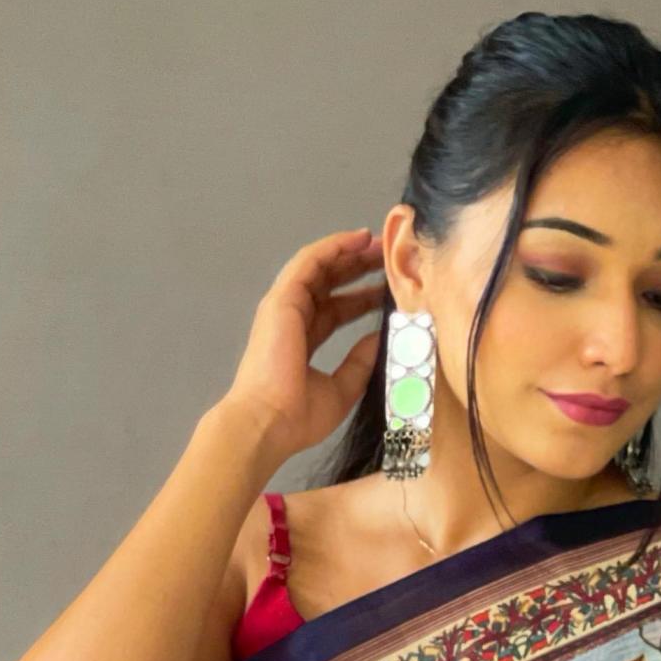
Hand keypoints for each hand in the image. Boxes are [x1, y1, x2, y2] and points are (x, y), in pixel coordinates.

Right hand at [218, 225, 388, 461]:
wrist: (269, 422)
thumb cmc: (299, 415)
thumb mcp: (344, 388)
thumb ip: (361, 361)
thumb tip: (381, 338)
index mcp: (305, 340)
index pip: (337, 309)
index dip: (363, 296)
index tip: (390, 287)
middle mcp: (293, 318)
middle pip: (330, 283)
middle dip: (359, 267)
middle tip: (390, 256)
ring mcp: (285, 306)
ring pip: (320, 266)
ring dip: (350, 251)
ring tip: (380, 241)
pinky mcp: (282, 299)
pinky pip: (310, 262)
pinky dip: (334, 247)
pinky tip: (359, 238)